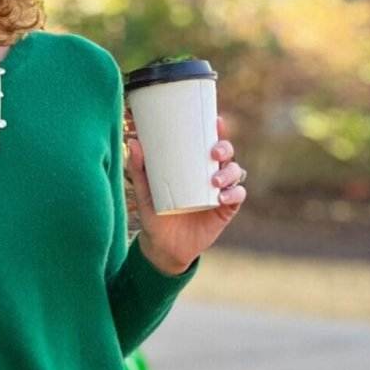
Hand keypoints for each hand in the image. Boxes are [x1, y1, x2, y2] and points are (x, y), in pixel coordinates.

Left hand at [124, 112, 246, 273]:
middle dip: (225, 149)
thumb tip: (133, 142)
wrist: (163, 247)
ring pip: (235, 173)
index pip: (210, 143)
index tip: (216, 122)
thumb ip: (139, 170)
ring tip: (215, 181)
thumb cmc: (155, 215)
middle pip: (227, 154)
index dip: (218, 131)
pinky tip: (222, 197)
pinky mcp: (225, 210)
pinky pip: (237, 197)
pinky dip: (233, 194)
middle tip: (213, 153)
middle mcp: (211, 175)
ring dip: (229, 172)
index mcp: (195, 166)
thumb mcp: (145, 192)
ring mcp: (220, 192)